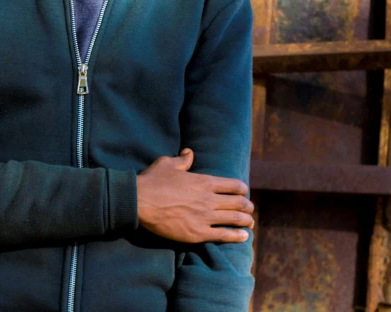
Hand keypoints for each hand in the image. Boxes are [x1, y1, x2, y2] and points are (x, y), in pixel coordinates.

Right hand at [135, 147, 254, 243]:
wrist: (140, 201)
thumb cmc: (153, 180)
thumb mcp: (167, 163)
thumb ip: (182, 159)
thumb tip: (189, 152)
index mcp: (204, 181)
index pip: (234, 185)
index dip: (242, 189)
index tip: (243, 192)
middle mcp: (209, 199)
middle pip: (239, 203)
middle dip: (247, 206)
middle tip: (249, 209)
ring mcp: (205, 217)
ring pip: (235, 219)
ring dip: (246, 221)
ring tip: (250, 223)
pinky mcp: (198, 233)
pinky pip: (224, 236)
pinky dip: (237, 236)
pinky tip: (244, 237)